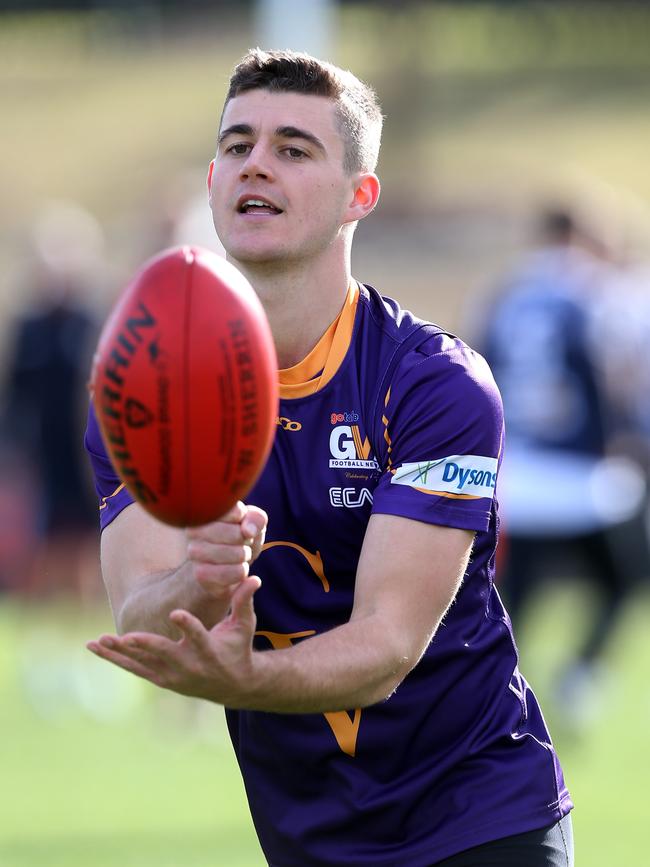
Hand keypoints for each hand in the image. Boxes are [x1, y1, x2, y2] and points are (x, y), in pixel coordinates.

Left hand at [87, 575, 261, 705]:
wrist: (233, 685)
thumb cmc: (237, 648)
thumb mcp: (243, 626)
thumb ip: (244, 601)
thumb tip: (253, 577)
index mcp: (210, 650)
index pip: (198, 636)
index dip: (188, 625)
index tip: (176, 613)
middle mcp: (189, 664)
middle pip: (163, 653)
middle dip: (144, 645)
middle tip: (126, 637)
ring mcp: (172, 674)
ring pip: (142, 663)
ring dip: (120, 652)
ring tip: (100, 641)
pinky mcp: (161, 678)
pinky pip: (134, 668)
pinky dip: (114, 659)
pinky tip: (95, 647)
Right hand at [186, 501, 266, 603]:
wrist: (222, 565)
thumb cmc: (238, 538)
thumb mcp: (251, 523)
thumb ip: (255, 519)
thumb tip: (247, 531)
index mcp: (206, 511)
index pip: (237, 512)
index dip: (245, 520)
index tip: (238, 523)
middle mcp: (194, 530)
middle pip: (238, 535)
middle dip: (247, 541)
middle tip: (239, 543)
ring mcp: (194, 552)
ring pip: (236, 554)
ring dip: (244, 557)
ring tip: (237, 556)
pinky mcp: (200, 573)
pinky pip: (232, 572)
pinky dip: (241, 572)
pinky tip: (234, 569)